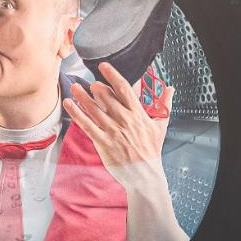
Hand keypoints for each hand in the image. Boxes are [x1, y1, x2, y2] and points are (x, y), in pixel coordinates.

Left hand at [62, 62, 173, 186]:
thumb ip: (164, 105)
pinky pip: (86, 124)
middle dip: (96, 87)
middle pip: (106, 97)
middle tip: (90, 82)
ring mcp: (112, 131)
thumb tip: (171, 89)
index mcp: (138, 114)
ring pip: (94, 109)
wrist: (144, 174)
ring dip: (82, 96)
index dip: (112, 75)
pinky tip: (69, 104)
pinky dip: (76, 113)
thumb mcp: (161, 126)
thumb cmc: (151, 151)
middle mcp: (124, 120)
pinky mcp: (102, 142)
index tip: (104, 66)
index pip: (123, 89)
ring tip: (74, 86)